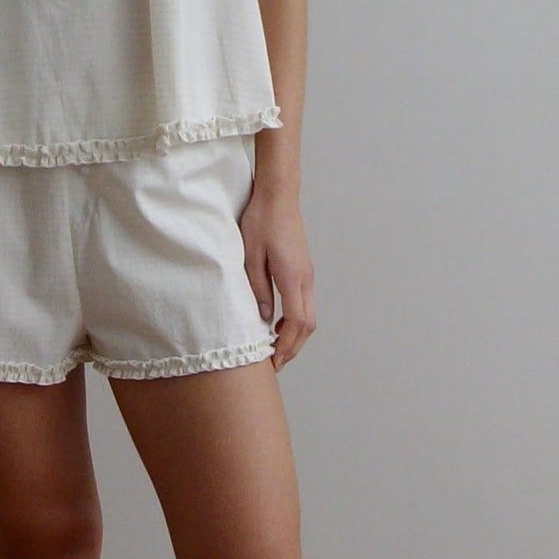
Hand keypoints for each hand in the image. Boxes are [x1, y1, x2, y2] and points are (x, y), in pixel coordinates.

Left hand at [240, 185, 315, 370]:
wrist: (278, 195)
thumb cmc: (261, 221)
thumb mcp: (249, 257)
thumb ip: (257, 289)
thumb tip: (262, 317)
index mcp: (292, 278)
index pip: (296, 322)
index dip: (286, 345)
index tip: (273, 361)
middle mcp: (305, 279)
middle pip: (308, 324)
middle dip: (293, 347)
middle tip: (275, 363)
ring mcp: (307, 274)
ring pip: (309, 314)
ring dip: (295, 335)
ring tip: (276, 348)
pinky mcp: (303, 269)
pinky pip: (305, 302)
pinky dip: (295, 320)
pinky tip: (277, 323)